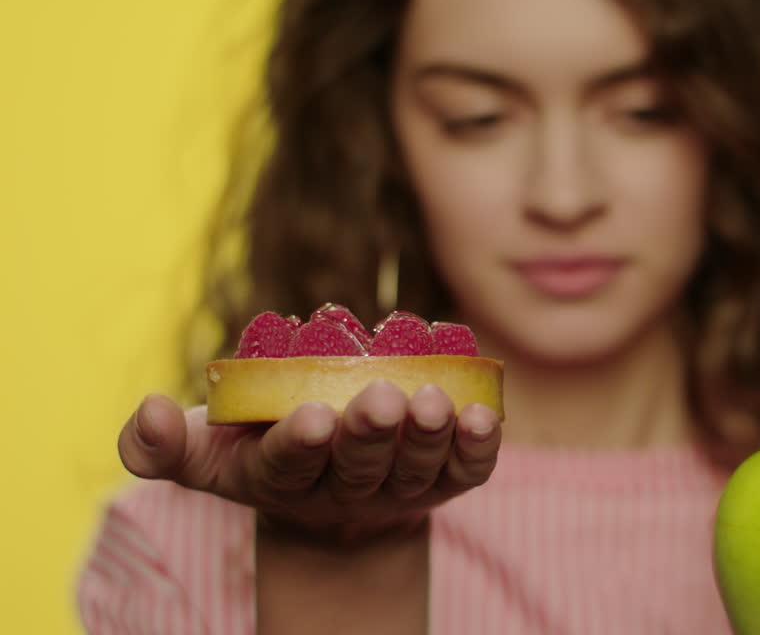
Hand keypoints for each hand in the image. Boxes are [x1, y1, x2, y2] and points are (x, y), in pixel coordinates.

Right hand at [118, 380, 500, 541]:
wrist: (329, 490)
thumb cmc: (257, 451)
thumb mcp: (203, 452)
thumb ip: (160, 443)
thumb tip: (148, 411)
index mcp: (284, 479)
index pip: (290, 466)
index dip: (301, 444)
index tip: (311, 416)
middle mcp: (346, 489)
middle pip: (360, 466)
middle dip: (370, 433)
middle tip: (380, 397)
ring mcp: (401, 487)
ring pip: (417, 467)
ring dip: (428, 435)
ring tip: (433, 399)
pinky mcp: (447, 480)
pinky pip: (468, 469)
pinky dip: (479, 445)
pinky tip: (483, 414)